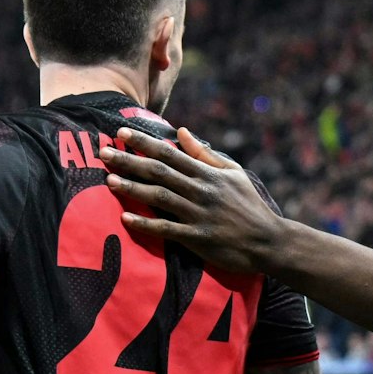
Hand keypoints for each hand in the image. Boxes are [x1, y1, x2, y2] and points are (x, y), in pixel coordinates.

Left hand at [99, 128, 287, 274]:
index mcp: (207, 173)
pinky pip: (166, 228)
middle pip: (158, 171)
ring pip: (159, 197)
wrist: (269, 241)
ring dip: (133, 188)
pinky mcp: (197, 237)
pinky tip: (125, 218)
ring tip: (109, 180)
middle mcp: (200, 190)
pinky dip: (145, 223)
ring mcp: (198, 214)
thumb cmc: (249, 205)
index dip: (144, 142)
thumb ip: (204, 154)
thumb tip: (181, 132)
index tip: (121, 132)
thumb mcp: (233, 173)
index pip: (169, 153)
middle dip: (129, 160)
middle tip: (103, 152)